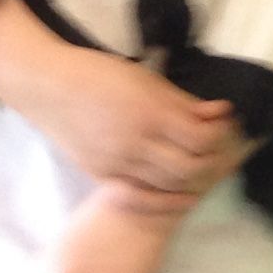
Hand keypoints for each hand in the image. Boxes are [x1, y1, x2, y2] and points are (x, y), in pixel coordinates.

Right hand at [31, 45, 236, 198]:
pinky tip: (180, 194)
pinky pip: (141, 196)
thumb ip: (184, 102)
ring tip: (201, 167)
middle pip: (190, 168)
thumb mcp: (147, 80)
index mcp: (149, 113)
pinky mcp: (102, 175)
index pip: (201, 138)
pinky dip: (164, 197)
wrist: (47, 87)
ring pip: (168, 185)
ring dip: (191, 181)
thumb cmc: (99, 75)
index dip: (220, 135)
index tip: (225, 126)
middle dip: (211, 161)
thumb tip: (220, 113)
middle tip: (218, 151)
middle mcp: (135, 143)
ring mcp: (116, 163)